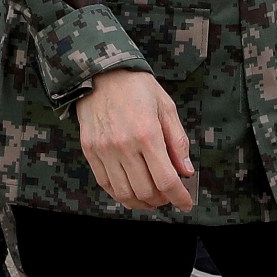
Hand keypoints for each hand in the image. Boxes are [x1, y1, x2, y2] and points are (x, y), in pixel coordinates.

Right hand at [75, 68, 195, 212]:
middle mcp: (124, 145)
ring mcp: (104, 150)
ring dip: (142, 202)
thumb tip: (186, 171)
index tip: (186, 203)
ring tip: (152, 197)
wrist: (100, 73)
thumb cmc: (136, 86)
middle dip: (162, 200)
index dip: (179, 197)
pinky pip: (106, 184)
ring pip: (125, 193)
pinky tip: (131, 191)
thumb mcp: (166, 107)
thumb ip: (178, 141)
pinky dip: (121, 194)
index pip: (166, 180)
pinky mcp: (90, 151)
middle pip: (146, 191)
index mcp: (147, 133)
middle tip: (170, 195)